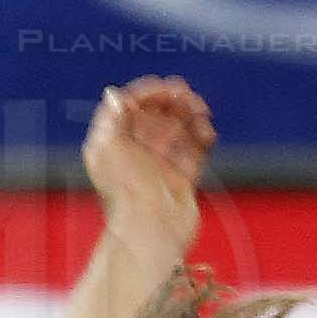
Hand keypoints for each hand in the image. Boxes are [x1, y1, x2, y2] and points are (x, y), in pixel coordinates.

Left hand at [84, 75, 214, 247]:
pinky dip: (201, 139)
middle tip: (186, 97)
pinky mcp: (180, 180)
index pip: (128, 110)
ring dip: (190, 117)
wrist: (151, 230)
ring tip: (200, 112)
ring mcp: (158, 167)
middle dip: (172, 103)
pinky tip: (206, 132)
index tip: (162, 88)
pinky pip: (193, 152)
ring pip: (177, 132)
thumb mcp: (110, 149)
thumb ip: (113, 119)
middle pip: (155, 118)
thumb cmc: (126, 195)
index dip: (145, 96)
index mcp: (112, 146)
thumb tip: (113, 95)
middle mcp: (134, 155)